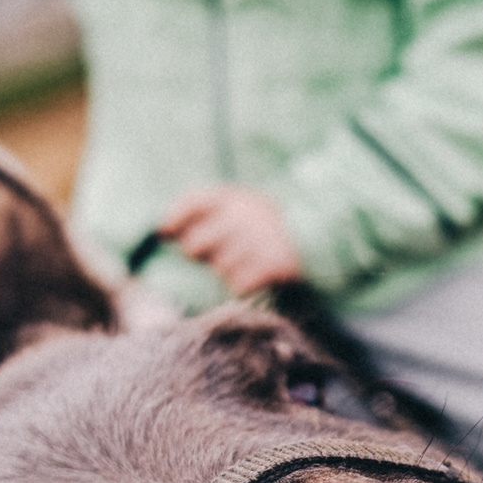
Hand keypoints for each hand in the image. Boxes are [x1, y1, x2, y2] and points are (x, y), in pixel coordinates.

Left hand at [157, 185, 304, 293]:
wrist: (319, 235)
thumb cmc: (269, 223)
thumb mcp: (243, 204)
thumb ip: (208, 210)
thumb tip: (163, 230)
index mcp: (234, 197)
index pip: (192, 201)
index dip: (172, 217)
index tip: (164, 231)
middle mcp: (241, 216)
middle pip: (195, 245)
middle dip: (199, 254)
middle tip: (214, 254)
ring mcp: (255, 241)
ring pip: (218, 268)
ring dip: (227, 270)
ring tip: (245, 262)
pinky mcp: (268, 265)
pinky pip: (238, 284)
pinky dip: (243, 285)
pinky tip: (254, 277)